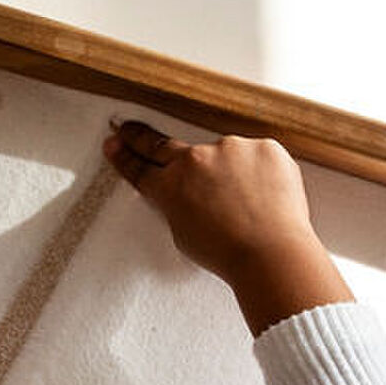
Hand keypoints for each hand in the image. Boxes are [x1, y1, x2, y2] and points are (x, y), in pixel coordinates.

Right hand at [103, 120, 351, 333]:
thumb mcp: (184, 235)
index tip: (114, 144)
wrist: (272, 254)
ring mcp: (231, 149)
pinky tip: (267, 198)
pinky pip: (258, 156)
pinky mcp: (263, 147)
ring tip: (249, 206)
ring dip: (232, 174)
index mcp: (171, 187)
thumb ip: (177, 204)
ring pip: (225, 156)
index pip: (140, 168)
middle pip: (163, 146)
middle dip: (142, 139)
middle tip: (128, 130)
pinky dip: (262, 174)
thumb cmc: (229, 254)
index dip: (124, 157)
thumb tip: (186, 191)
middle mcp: (196, 160)